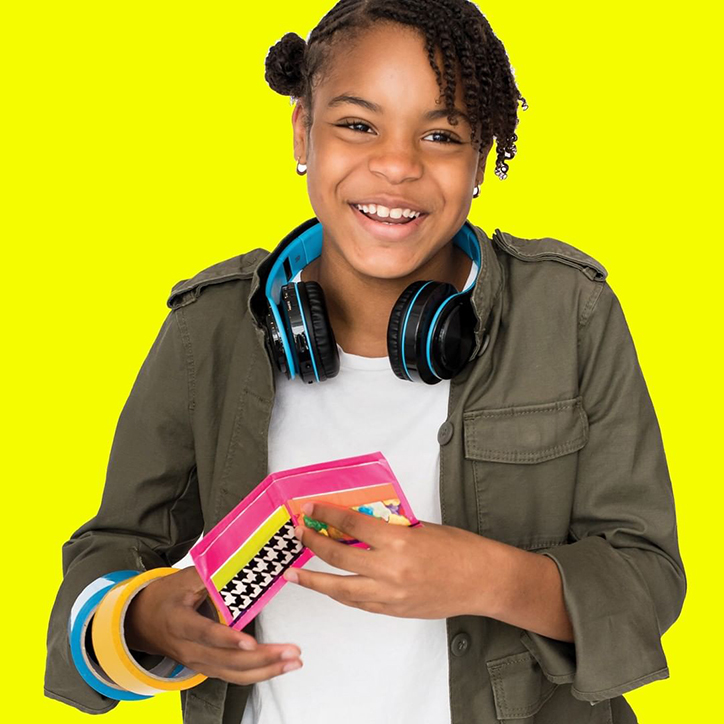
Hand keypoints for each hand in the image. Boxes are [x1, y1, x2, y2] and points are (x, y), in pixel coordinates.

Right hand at [124, 566, 302, 683]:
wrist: (141, 621)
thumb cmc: (165, 597)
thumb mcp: (182, 579)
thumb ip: (210, 576)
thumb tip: (240, 565)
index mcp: (180, 623)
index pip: (206, 634)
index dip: (228, 639)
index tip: (250, 641)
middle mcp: (189, 649)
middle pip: (227, 661)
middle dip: (263, 658)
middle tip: (291, 652)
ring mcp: (198, 662)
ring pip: (234, 674)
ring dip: (266, 670)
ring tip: (293, 661)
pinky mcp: (206, 668)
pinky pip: (233, 676)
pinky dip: (258, 673)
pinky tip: (278, 667)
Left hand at [282, 502, 497, 618]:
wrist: (483, 581)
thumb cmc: (459, 549)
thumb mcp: (420, 528)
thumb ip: (389, 529)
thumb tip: (358, 526)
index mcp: (398, 541)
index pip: (352, 525)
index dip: (327, 514)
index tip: (310, 508)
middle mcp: (390, 570)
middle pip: (339, 557)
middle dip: (313, 544)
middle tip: (299, 534)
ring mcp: (390, 595)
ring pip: (341, 589)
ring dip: (315, 581)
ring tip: (295, 574)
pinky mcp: (394, 611)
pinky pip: (358, 603)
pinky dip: (341, 594)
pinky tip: (328, 588)